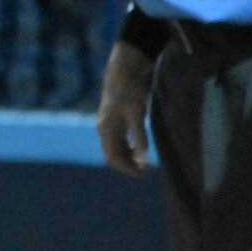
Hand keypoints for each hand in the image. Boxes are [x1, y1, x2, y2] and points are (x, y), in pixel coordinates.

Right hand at [95, 41, 154, 176]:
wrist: (123, 77)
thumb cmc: (130, 94)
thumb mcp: (137, 115)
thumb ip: (139, 136)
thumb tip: (144, 156)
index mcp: (106, 130)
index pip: (113, 158)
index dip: (127, 168)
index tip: (144, 173)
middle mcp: (103, 131)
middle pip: (113, 157)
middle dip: (129, 166)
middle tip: (148, 170)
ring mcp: (107, 129)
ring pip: (115, 152)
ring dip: (129, 159)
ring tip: (146, 163)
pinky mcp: (112, 125)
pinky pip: (118, 144)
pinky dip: (128, 151)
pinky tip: (140, 151)